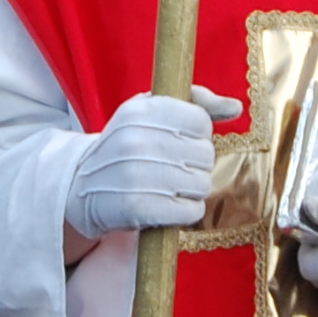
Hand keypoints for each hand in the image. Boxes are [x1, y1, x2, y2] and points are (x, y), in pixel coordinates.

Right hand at [65, 86, 242, 239]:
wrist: (81, 185)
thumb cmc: (128, 145)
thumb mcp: (151, 113)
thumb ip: (196, 104)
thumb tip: (236, 108)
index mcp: (142, 109)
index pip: (200, 121)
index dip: (198, 136)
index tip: (180, 142)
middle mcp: (136, 139)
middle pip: (204, 154)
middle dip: (196, 165)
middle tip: (175, 169)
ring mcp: (133, 174)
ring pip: (201, 184)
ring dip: (192, 191)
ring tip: (171, 188)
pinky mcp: (134, 208)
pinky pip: (189, 211)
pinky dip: (186, 212)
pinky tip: (170, 206)